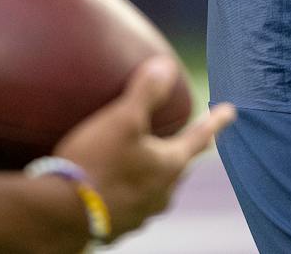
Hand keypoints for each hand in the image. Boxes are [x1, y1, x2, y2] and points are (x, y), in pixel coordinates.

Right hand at [54, 56, 236, 238]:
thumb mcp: (123, 118)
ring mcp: (141, 214)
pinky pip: (131, 201)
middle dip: (180, 149)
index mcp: (169, 166)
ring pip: (155, 186)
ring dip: (152, 172)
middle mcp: (161, 194)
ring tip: (145, 160)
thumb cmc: (96, 162)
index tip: (231, 111)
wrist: (59, 214)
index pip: (200, 137)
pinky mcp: (118, 225)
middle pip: (178, 165)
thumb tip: (166, 65)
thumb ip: (147, 91)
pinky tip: (114, 183)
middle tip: (184, 136)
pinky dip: (128, 188)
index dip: (216, 121)